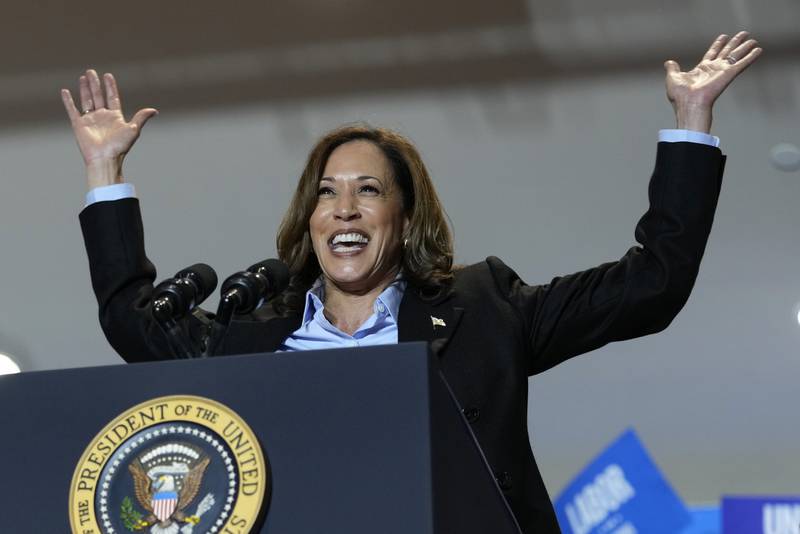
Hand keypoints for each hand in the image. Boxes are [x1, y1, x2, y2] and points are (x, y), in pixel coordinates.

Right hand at [61, 70, 157, 188]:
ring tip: (83, 76)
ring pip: (86, 100)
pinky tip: (65, 91)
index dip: (110, 87)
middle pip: (98, 96)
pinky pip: (72, 110)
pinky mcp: (79, 124)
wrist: (105, 158)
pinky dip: (68, 101)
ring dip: (85, 89)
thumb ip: (141, 117)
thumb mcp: (133, 129)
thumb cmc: (120, 146)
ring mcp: (90, 120)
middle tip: (91, 71)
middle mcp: (102, 117)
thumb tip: (154, 110)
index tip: (108, 75)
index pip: (112, 97)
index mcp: (115, 117)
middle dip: (95, 84)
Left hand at [664, 31, 761, 132]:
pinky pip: (742, 63)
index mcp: (702, 69)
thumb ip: (672, 69)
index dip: (718, 45)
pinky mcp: (728, 75)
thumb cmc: (680, 95)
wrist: (688, 103)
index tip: (724, 37)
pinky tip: (758, 50)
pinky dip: (750, 57)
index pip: (712, 53)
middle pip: (727, 52)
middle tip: (743, 34)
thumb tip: (669, 62)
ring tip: (753, 40)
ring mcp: (722, 72)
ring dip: (745, 47)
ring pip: (736, 55)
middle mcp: (713, 69)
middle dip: (734, 43)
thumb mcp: (673, 78)